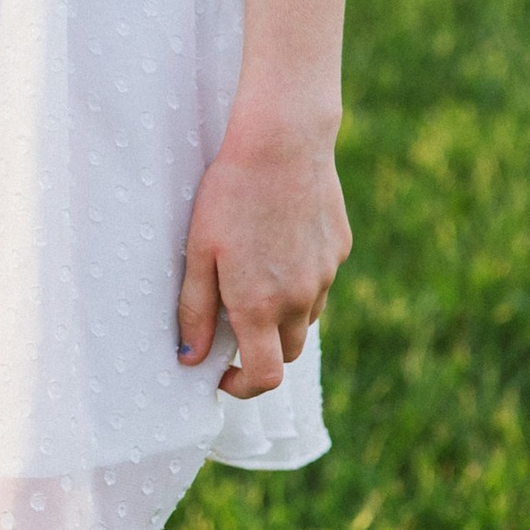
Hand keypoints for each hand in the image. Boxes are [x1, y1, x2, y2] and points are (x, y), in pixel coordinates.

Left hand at [176, 116, 348, 398]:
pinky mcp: (339, 249)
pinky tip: (279, 240)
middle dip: (264, 350)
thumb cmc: (230, 194)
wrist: (282, 143)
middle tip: (235, 320)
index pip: (265, 377)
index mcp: (260, 306)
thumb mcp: (199, 252)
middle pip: (289, 352)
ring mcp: (325, 274)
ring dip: (283, 314)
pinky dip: (300, 278)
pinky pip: (320, 279)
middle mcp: (299, 298)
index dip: (244, 387)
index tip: (224, 373)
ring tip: (256, 272)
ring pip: (307, 316)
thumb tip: (190, 358)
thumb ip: (195, 311)